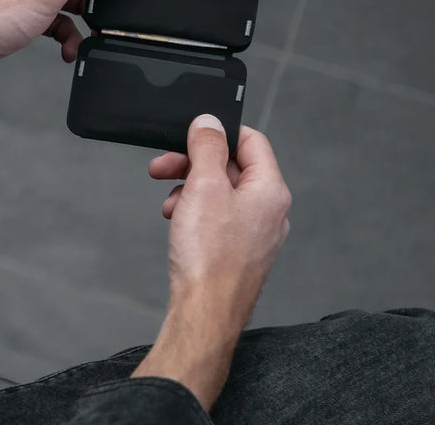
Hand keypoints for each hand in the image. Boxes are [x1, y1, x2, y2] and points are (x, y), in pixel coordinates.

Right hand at [132, 116, 290, 409]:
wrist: (204, 312)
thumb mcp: (204, 186)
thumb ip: (208, 147)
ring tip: (169, 201)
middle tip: (164, 165)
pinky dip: (196, 212)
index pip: (252, 140)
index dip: (219, 132)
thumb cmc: (209, 258)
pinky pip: (218, 218)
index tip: (191, 133)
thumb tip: (210, 121)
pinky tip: (177, 220)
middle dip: (195, 163)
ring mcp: (256, 233)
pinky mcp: (240, 252)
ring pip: (222, 193)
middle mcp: (270, 210)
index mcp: (270, 189)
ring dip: (191, 188)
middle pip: (233, 167)